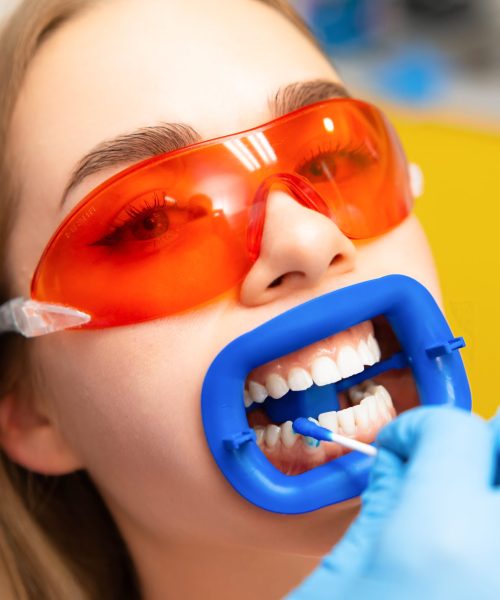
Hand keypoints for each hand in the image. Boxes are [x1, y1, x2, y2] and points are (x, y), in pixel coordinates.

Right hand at [286, 406, 499, 599]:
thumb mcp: (341, 570)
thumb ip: (378, 502)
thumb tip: (396, 463)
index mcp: (443, 531)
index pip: (455, 428)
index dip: (415, 427)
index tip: (393, 449)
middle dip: (480, 439)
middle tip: (450, 457)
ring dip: (490, 476)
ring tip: (459, 497)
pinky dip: (494, 519)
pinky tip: (470, 541)